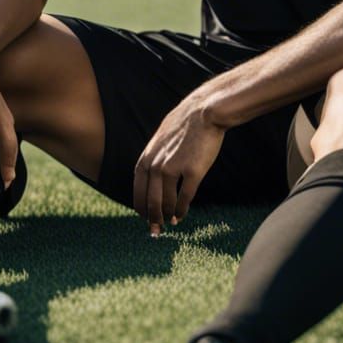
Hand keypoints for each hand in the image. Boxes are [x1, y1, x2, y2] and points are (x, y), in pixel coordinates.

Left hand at [132, 99, 225, 235]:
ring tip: (172, 221)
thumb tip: (152, 175)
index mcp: (147, 158)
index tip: (144, 217)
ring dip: (168, 215)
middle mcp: (156, 165)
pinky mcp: (192, 172)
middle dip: (153, 219)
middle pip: (151, 202)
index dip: (141, 207)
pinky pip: (184, 198)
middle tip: (156, 230)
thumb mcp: (161, 139)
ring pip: (167, 203)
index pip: (139, 190)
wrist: (204, 112)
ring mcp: (173, 169)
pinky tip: (182, 215)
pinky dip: (182, 210)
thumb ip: (154, 157)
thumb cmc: (185, 125)